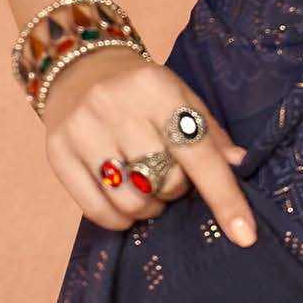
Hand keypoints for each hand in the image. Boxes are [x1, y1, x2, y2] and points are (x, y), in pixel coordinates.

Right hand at [38, 49, 257, 246]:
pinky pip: (96, 210)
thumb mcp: (181, 96)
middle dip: (177, 190)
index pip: (197, 152)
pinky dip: (119, 219)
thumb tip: (239, 165)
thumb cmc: (142, 89)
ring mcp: (82, 130)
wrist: (79, 67)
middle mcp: (115, 106)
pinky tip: (124, 204)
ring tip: (149, 190)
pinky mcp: (57, 153)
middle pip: (164, 181)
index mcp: (155, 87)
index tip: (245, 235)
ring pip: (130, 201)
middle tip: (171, 177)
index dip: (224, 196)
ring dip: (149, 208)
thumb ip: (209, 132)